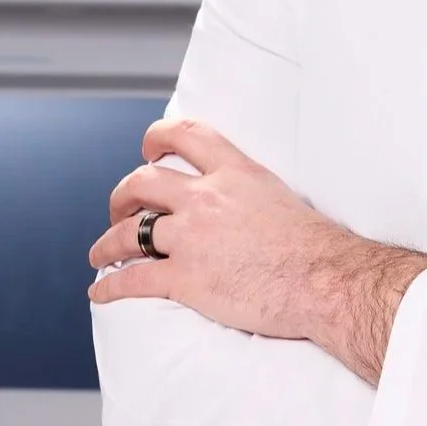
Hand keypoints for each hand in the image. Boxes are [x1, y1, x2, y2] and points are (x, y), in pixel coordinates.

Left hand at [89, 118, 426, 384]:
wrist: (326, 281)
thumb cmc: (317, 248)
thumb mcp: (281, 198)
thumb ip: (251, 193)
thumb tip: (244, 206)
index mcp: (235, 173)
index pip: (185, 135)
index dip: (157, 137)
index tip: (148, 149)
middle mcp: (206, 198)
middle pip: (143, 182)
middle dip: (122, 195)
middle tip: (119, 207)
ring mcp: (191, 238)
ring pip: (129, 232)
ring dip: (107, 242)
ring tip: (100, 251)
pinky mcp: (185, 278)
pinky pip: (133, 279)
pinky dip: (110, 285)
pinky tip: (100, 290)